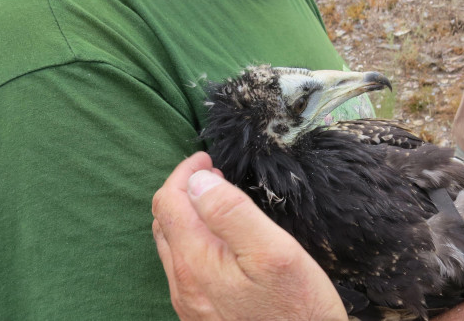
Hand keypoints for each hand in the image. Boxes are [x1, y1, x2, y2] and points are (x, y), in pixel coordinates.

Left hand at [152, 152, 347, 320]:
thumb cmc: (298, 311)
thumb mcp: (274, 253)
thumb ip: (232, 214)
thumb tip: (198, 182)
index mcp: (197, 262)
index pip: (169, 202)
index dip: (185, 173)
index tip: (208, 159)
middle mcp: (184, 285)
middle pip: (164, 223)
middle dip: (182, 191)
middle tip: (212, 175)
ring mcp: (190, 304)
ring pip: (171, 246)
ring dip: (186, 215)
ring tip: (215, 201)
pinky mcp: (201, 317)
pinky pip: (183, 268)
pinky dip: (192, 240)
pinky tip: (218, 241)